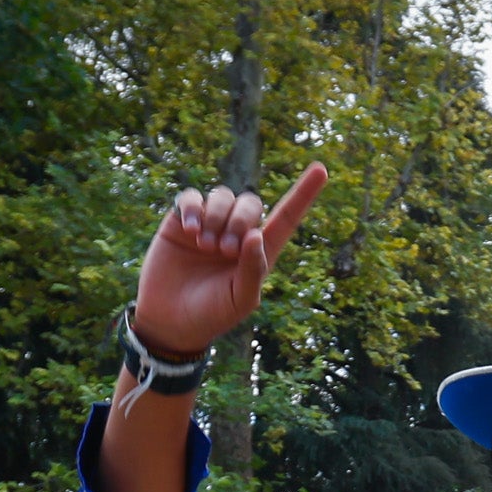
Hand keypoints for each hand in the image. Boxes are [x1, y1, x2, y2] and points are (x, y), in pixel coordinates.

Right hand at [129, 167, 328, 358]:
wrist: (170, 321)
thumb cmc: (211, 315)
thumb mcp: (239, 299)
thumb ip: (252, 269)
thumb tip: (256, 234)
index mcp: (259, 252)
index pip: (286, 218)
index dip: (304, 194)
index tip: (321, 170)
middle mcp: (237, 233)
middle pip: (251, 203)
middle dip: (241, 219)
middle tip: (225, 249)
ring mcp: (210, 225)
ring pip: (222, 196)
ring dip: (217, 217)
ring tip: (205, 245)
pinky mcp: (181, 222)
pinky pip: (191, 198)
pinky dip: (192, 208)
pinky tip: (189, 230)